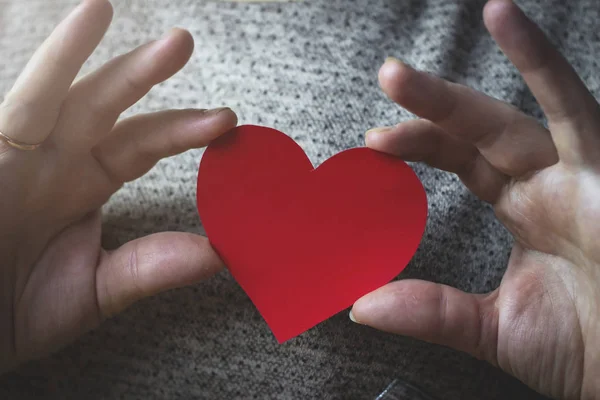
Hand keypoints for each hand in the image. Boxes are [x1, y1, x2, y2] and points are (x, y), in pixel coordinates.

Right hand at [0, 0, 236, 371]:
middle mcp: (53, 162)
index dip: (180, 130)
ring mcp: (15, 156)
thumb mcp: (96, 292)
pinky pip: (18, 107)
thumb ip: (150, 268)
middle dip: (142, 73)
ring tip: (101, 7)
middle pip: (105, 105)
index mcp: (84, 185)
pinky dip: (43, 73)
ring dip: (77, 50)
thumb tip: (218, 254)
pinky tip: (66, 33)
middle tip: (183, 41)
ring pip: (52, 93)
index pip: (140, 144)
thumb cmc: (15, 315)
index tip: (226, 121)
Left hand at [351, 1, 598, 398]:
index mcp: (528, 208)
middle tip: (386, 78)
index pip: (464, 159)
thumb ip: (433, 312)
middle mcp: (552, 182)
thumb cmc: (592, 352)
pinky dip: (544, 66)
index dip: (421, 145)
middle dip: (432, 105)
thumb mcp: (498, 329)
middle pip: (482, 128)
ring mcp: (584, 174)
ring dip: (474, 82)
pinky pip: (577, 109)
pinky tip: (508, 19)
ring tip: (434, 49)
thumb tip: (361, 306)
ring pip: (523, 110)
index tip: (373, 144)